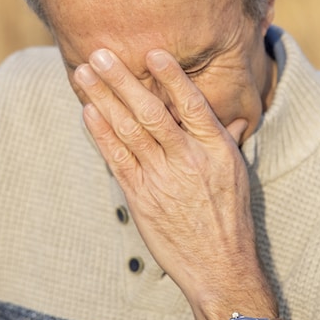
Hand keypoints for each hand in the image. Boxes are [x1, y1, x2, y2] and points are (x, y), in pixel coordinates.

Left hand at [73, 47, 275, 319]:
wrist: (219, 266)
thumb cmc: (230, 217)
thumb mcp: (236, 174)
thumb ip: (227, 141)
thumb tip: (236, 119)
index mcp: (216, 149)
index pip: (192, 105)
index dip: (171, 78)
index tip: (153, 53)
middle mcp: (188, 160)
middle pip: (150, 112)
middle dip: (122, 81)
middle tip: (101, 54)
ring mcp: (162, 179)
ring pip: (127, 130)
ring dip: (102, 99)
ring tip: (83, 74)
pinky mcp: (141, 197)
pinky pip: (117, 158)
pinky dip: (100, 133)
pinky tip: (87, 111)